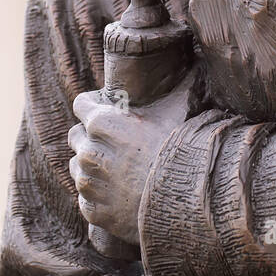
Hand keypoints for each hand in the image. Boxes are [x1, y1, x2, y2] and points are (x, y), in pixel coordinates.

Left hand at [68, 70, 193, 242]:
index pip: (80, 104)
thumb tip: (198, 66)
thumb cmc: (181, 152)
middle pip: (76, 136)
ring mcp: (87, 182)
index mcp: (102, 122)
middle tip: (115, 144)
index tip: (105, 112)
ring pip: (77, 167)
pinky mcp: (91, 210)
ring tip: (118, 171)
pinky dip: (98, 196)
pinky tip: (120, 195)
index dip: (93, 106)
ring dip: (92, 167)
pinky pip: (86, 198)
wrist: (184, 202)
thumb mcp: (179, 112)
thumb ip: (182, 87)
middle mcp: (88, 150)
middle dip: (91, 137)